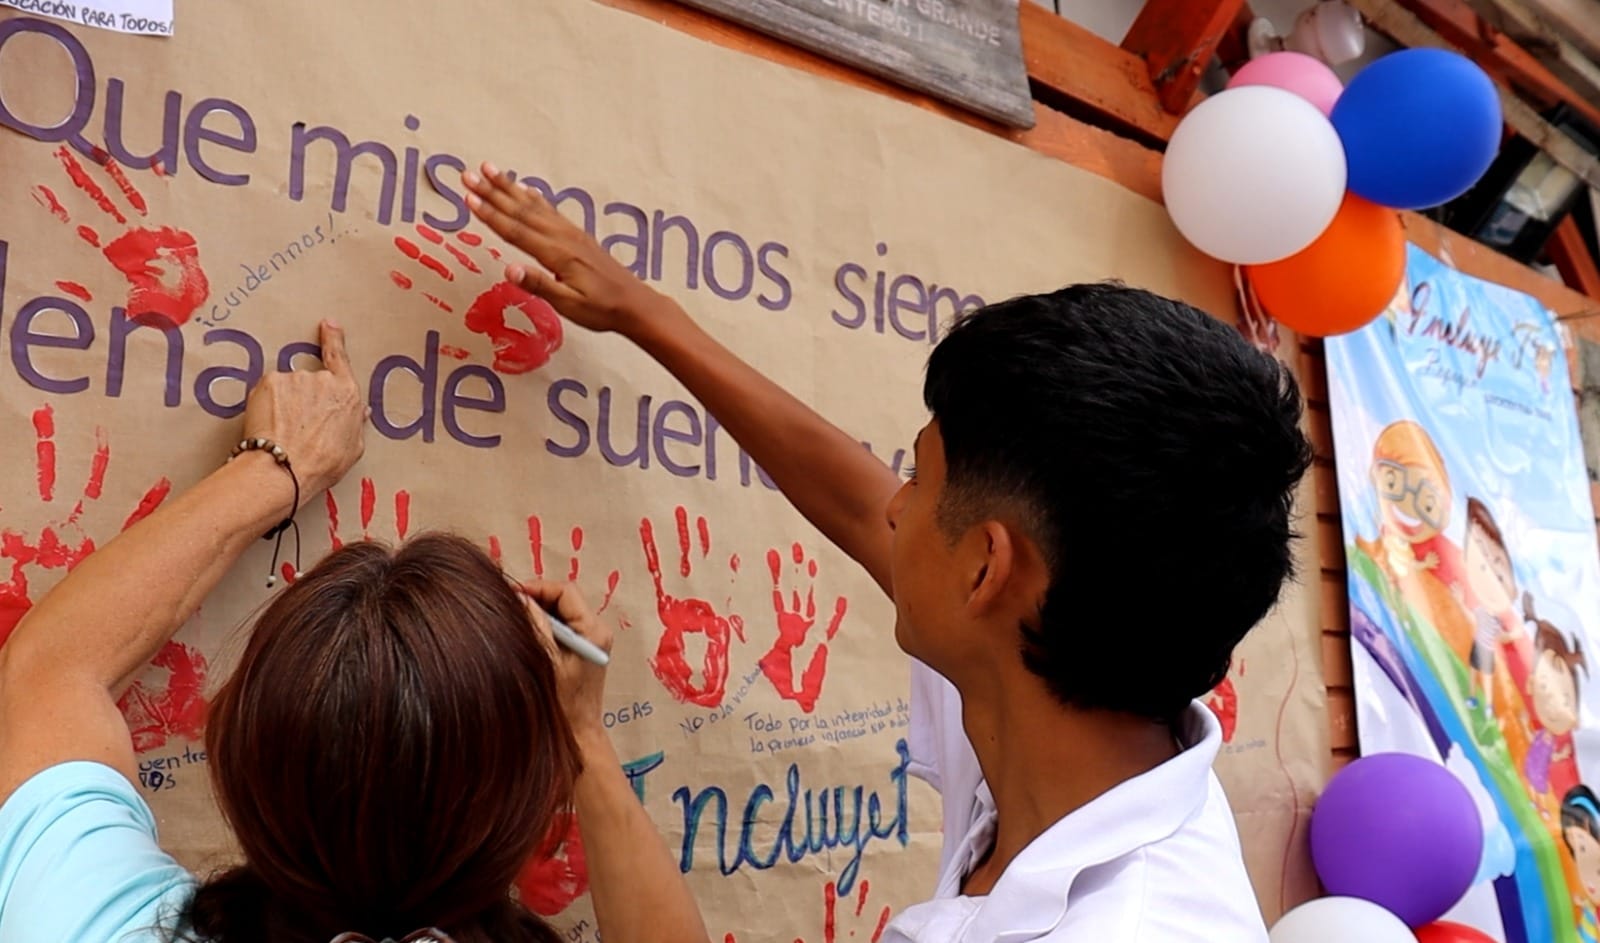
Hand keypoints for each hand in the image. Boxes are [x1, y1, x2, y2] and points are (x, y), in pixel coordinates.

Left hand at [241, 320, 366, 503]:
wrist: (284, 468)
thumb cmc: (321, 464)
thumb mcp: (353, 448)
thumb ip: (355, 423)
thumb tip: (359, 412)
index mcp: (346, 393)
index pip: (339, 357)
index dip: (333, 339)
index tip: (328, 324)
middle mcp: (321, 380)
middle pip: (310, 380)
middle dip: (303, 398)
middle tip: (298, 426)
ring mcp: (294, 378)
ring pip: (287, 387)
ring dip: (284, 402)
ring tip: (282, 430)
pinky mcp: (269, 382)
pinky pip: (268, 390)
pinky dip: (267, 404)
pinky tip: (269, 424)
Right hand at [460, 162, 665, 334]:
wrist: (634, 303)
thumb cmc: (601, 309)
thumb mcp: (569, 305)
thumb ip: (539, 286)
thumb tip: (508, 269)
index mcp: (557, 254)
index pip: (516, 231)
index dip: (490, 214)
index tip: (468, 198)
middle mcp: (562, 237)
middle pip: (520, 211)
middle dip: (492, 192)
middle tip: (468, 175)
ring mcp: (570, 233)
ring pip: (534, 206)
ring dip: (509, 188)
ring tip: (489, 170)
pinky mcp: (577, 235)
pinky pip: (549, 210)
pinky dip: (533, 197)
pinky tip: (524, 189)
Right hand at [520, 578, 613, 737]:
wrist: (577, 733)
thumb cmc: (564, 704)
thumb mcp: (547, 661)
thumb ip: (536, 627)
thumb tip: (521, 598)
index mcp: (593, 631)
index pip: (565, 592)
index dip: (538, 588)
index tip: (513, 594)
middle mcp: (596, 631)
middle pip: (563, 600)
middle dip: (536, 599)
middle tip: (509, 606)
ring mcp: (590, 640)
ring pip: (559, 612)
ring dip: (537, 613)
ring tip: (514, 621)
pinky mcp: (581, 649)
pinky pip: (560, 627)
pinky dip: (542, 627)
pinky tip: (525, 636)